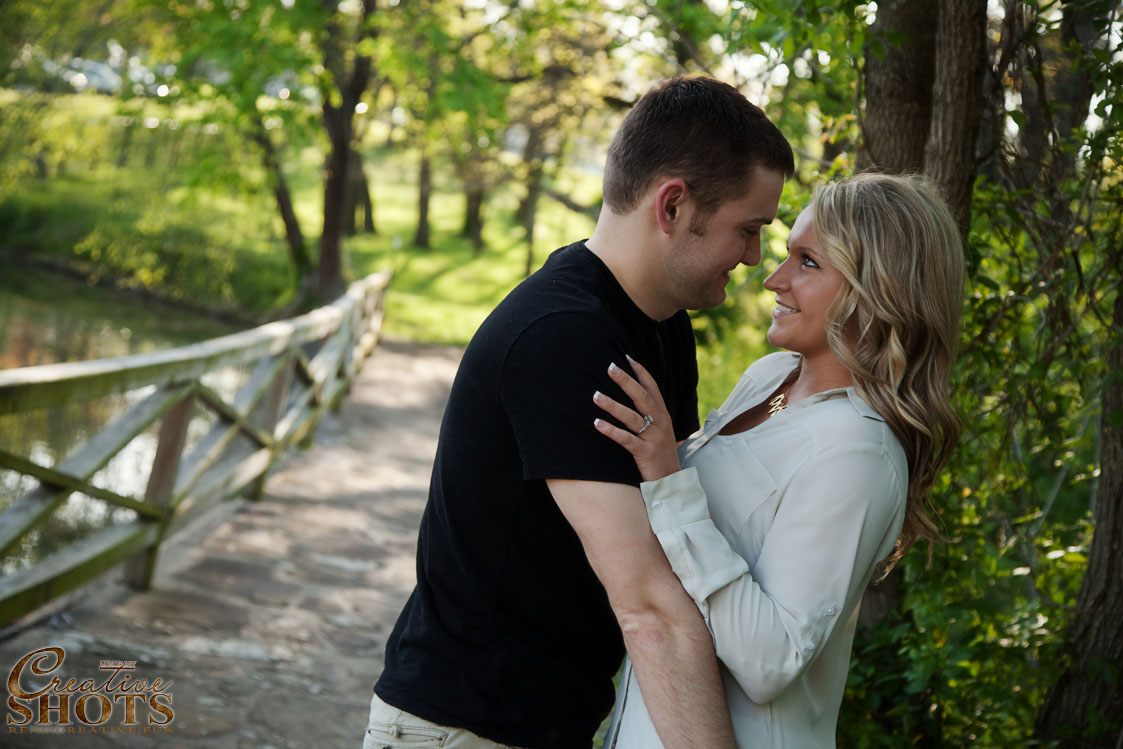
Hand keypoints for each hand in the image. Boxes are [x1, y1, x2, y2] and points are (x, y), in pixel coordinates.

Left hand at [593, 355, 681, 481]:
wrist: (672, 483)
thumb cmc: (661, 455)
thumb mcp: (660, 432)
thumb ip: (651, 416)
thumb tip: (636, 400)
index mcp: (663, 415)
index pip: (652, 388)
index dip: (641, 372)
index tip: (626, 358)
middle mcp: (660, 423)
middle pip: (642, 397)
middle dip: (626, 381)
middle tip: (610, 367)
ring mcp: (653, 438)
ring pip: (632, 417)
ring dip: (612, 405)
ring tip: (596, 395)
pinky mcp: (646, 453)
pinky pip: (626, 439)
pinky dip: (611, 431)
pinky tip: (597, 424)